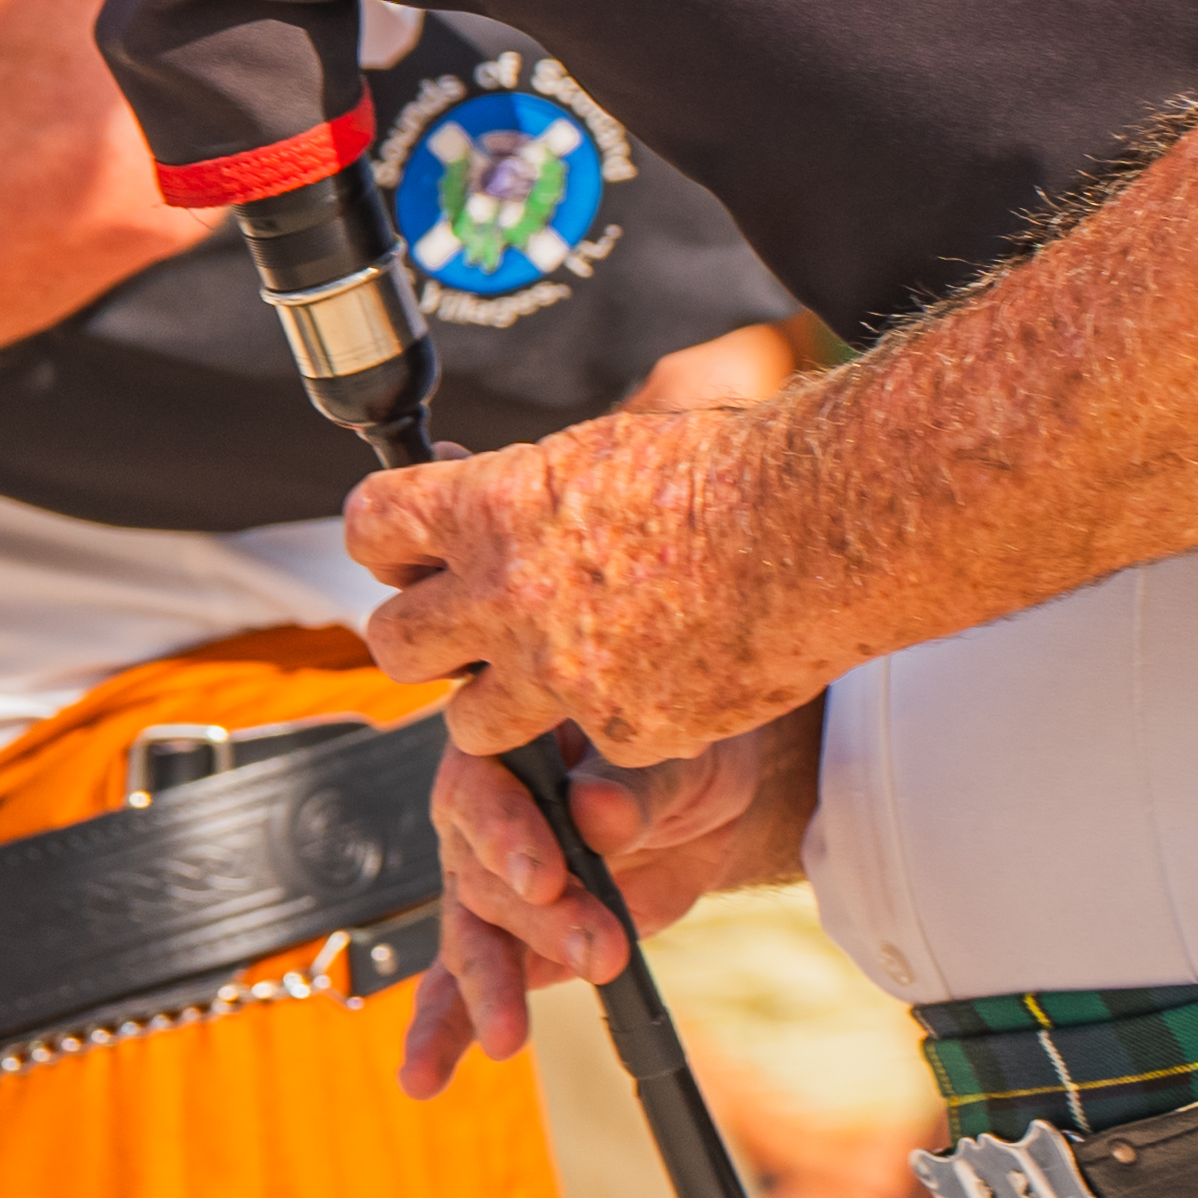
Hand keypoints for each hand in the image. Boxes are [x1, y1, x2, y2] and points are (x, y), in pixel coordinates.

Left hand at [349, 387, 801, 767]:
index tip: (407, 552)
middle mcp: (509, 596)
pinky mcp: (623, 733)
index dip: (386, 542)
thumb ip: (523, 487)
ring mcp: (562, 676)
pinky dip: (615, 723)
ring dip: (500, 705)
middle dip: (422, 641)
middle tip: (460, 636)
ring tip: (557, 675)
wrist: (822, 530)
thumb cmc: (729, 472)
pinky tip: (666, 680)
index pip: (374, 527)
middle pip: (393, 643)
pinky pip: (588, 746)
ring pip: (468, 725)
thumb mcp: (603, 452)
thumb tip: (460, 476)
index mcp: (496, 507)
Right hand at [400, 706, 817, 1091]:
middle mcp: (478, 818)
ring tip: (507, 1035)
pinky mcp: (506, 942)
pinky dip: (444, 1031)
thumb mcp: (671, 758)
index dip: (507, 836)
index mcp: (503, 748)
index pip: (484, 790)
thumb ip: (630, 787)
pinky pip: (458, 987)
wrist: (702, 799)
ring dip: (491, 988)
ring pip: (471, 937)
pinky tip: (424, 1076)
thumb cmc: (676, 754)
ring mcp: (484, 884)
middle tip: (600, 952)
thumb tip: (596, 813)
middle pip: (484, 877)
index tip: (543, 880)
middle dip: (542, 923)